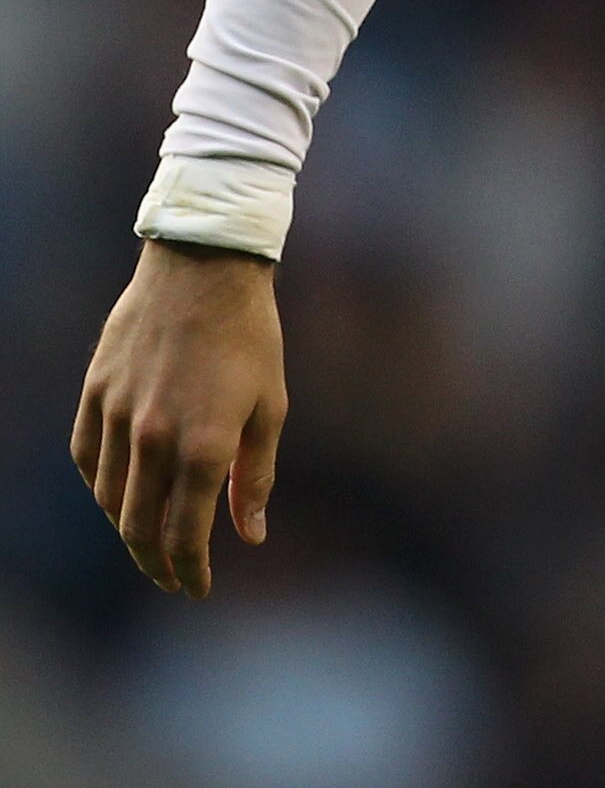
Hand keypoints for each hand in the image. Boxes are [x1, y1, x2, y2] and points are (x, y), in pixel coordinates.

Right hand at [71, 241, 286, 599]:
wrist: (205, 263)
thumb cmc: (250, 334)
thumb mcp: (270, 404)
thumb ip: (256, 476)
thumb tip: (250, 536)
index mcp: (204, 445)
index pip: (185, 538)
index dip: (190, 574)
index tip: (198, 589)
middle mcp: (154, 437)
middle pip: (138, 530)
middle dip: (156, 565)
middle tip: (172, 578)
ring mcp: (118, 415)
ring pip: (108, 500)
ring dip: (127, 529)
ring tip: (150, 536)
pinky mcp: (95, 393)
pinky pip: (86, 459)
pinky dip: (101, 486)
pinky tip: (120, 490)